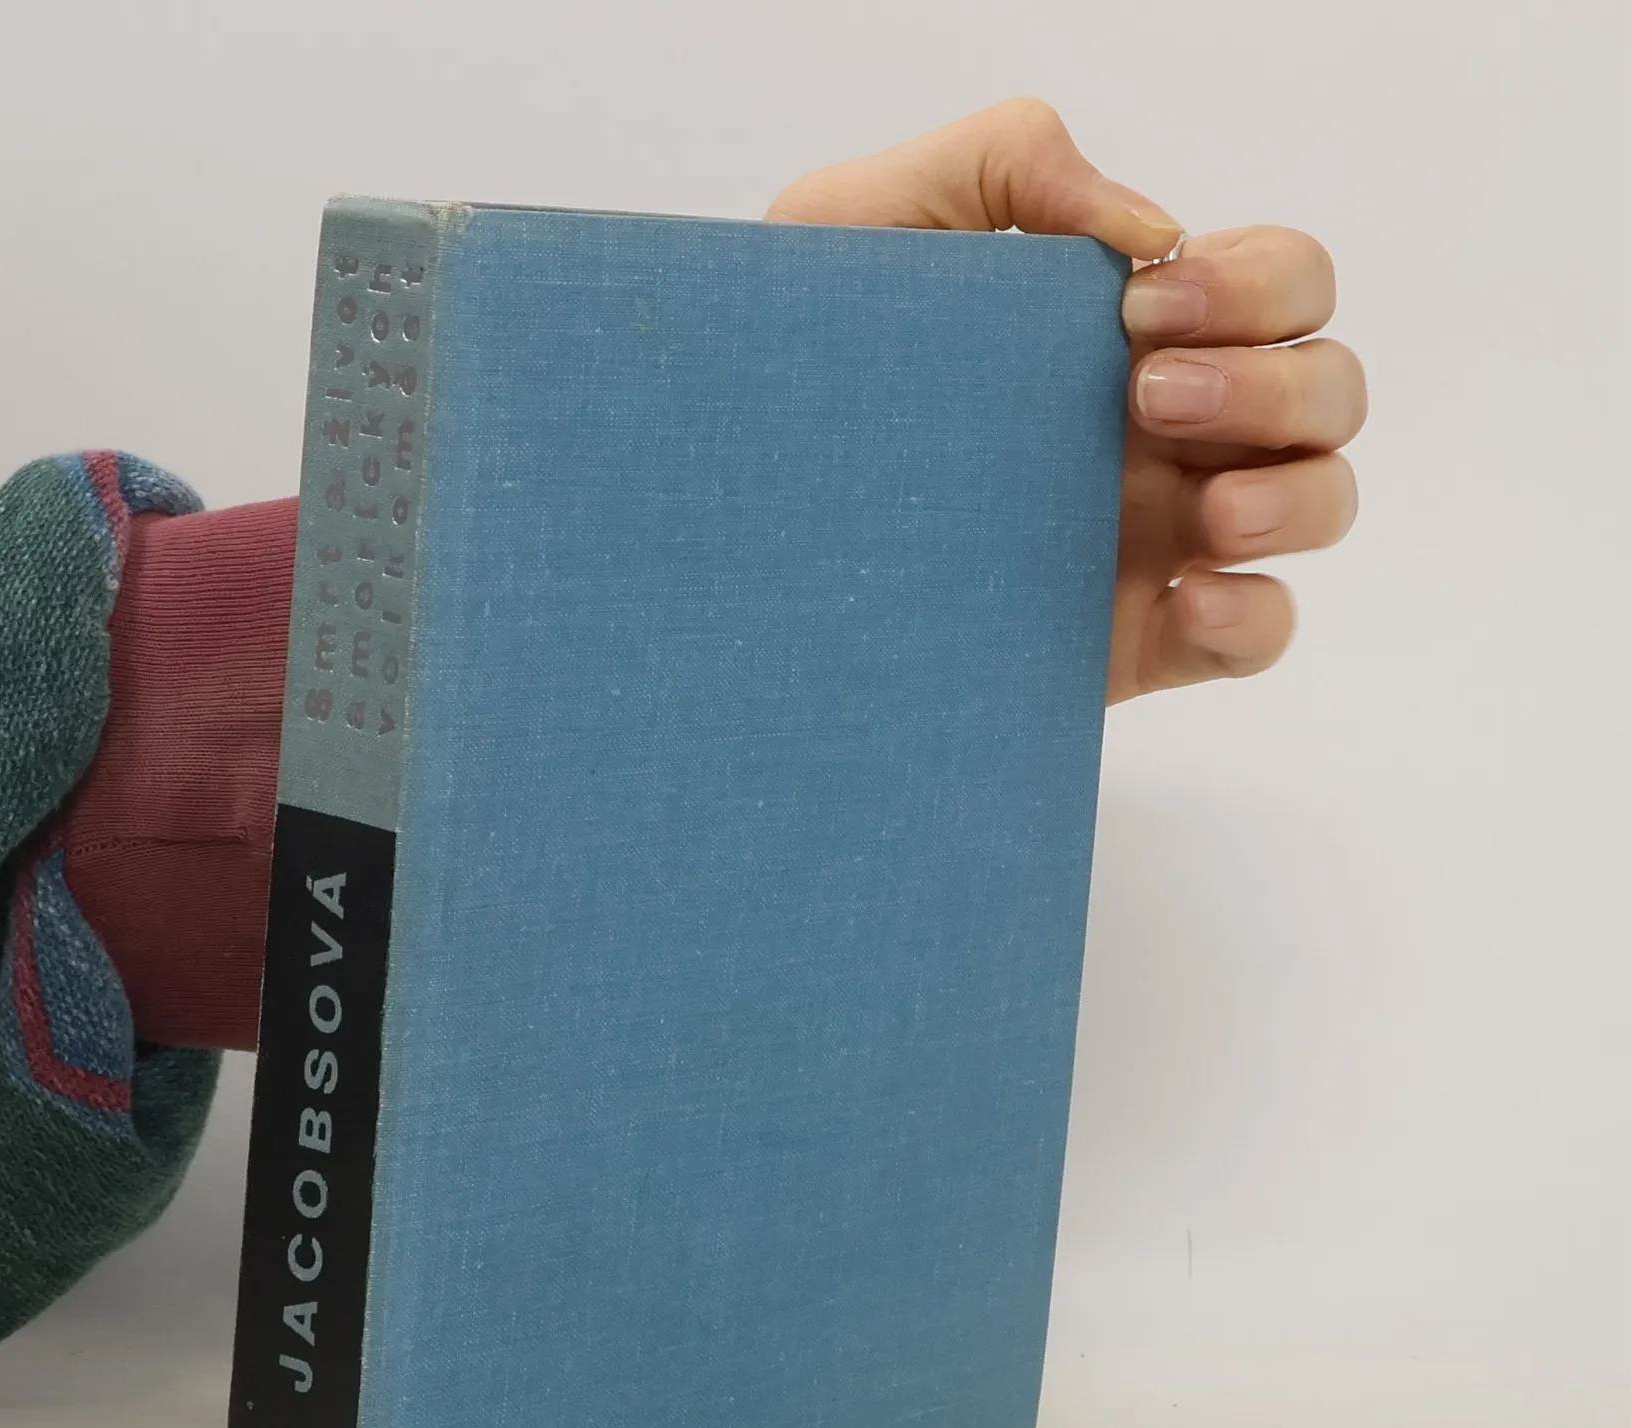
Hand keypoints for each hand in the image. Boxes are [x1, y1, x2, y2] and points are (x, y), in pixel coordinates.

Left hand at [767, 101, 1365, 702]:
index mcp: (1131, 330)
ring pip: (1319, 503)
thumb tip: (1148, 230)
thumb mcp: (871, 220)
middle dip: (1274, 384)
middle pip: (1326, 391)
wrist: (730, 507)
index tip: (1140, 308)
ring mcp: (1154, 537)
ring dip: (1298, 495)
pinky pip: (1253, 635)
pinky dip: (1258, 618)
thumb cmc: (796, 360)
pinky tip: (1193, 600)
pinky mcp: (1124, 639)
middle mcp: (1165, 429)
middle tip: (1144, 395)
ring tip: (1205, 510)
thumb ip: (1006, 159)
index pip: (1279, 286)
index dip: (1257, 286)